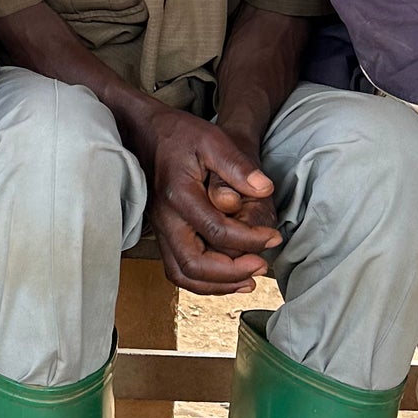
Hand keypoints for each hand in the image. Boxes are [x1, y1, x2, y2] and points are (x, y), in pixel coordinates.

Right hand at [135, 108, 274, 296]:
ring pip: (183, 274)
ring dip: (217, 285)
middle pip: (195, 264)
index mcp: (179, 194)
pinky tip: (228, 277)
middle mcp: (165, 218)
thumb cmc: (180, 134)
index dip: (250, 240)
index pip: (217, 231)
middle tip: (262, 265)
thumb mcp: (213, 139)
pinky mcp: (161, 234)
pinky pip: (178, 269)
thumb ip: (237, 165)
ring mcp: (160, 229)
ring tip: (249, 279)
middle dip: (232, 272)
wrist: (144, 132)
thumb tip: (264, 189)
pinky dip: (203, 282)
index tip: (274, 237)